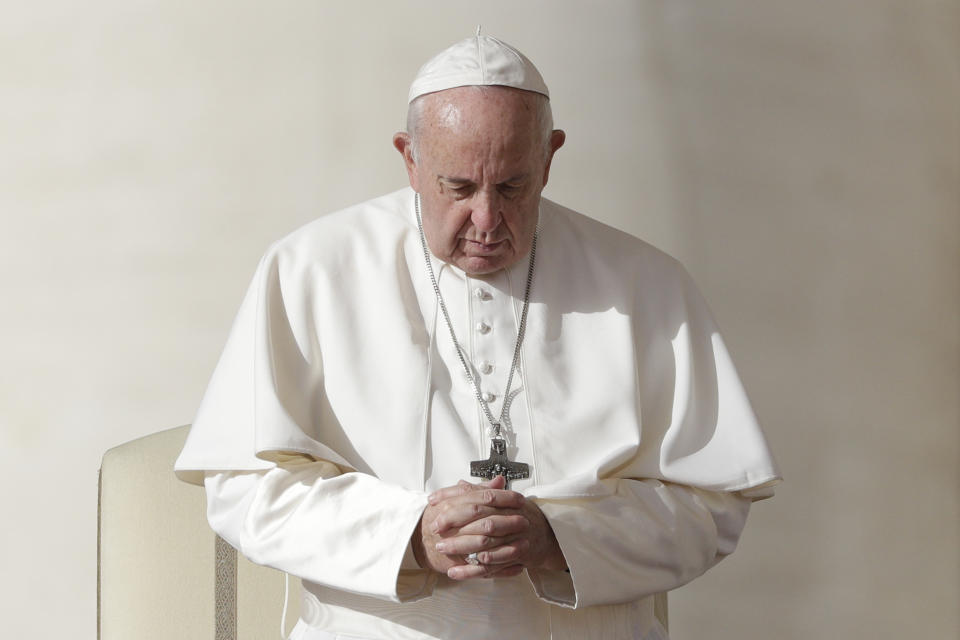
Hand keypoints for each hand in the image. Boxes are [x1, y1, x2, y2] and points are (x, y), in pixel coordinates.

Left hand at [412, 476, 567, 580]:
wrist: (550, 535)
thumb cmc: (523, 516)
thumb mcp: (505, 500)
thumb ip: (482, 492)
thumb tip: (459, 484)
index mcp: (507, 498)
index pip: (477, 494)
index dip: (453, 497)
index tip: (434, 502)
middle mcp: (513, 515)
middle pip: (479, 516)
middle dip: (454, 521)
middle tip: (435, 527)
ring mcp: (517, 535)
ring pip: (484, 541)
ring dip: (460, 546)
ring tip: (442, 548)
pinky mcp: (518, 555)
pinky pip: (492, 565)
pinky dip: (472, 569)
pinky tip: (456, 570)